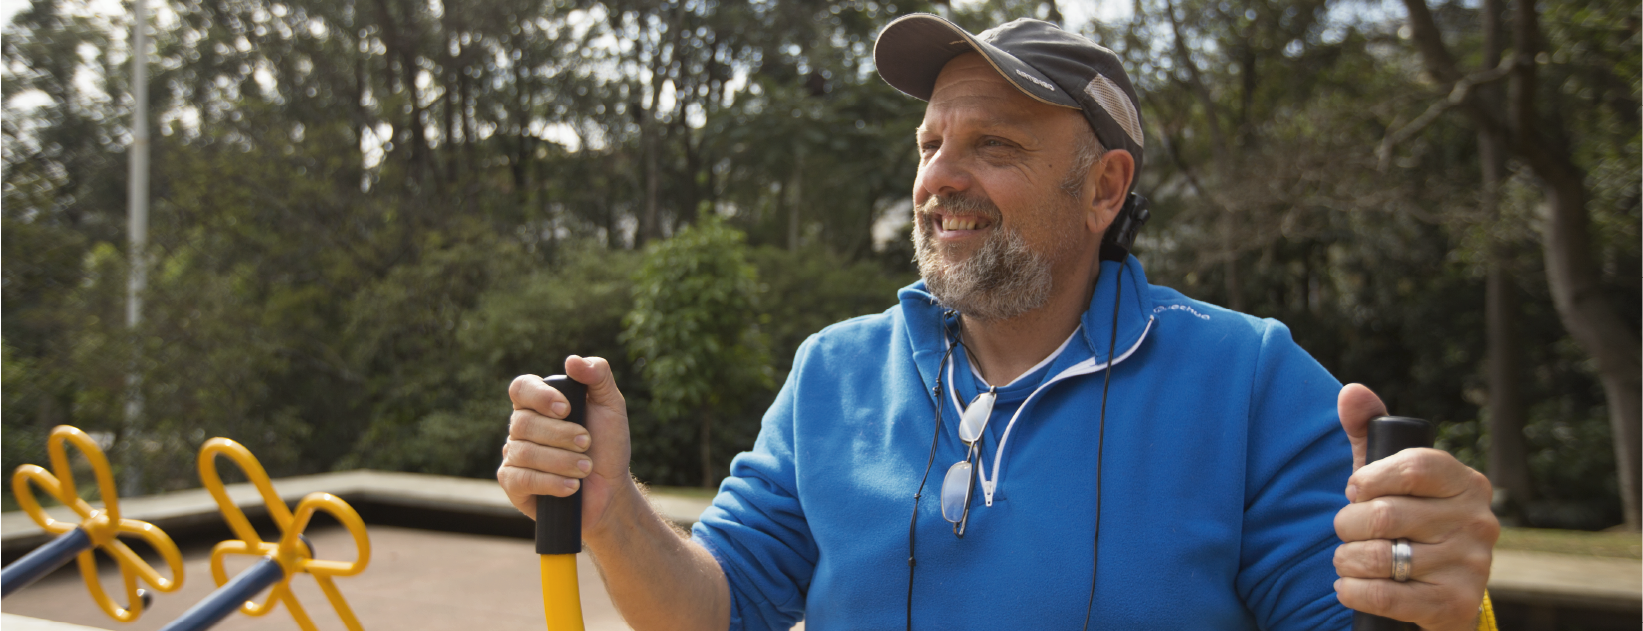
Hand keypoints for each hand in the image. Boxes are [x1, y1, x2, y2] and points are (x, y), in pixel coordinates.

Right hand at [498, 355, 634, 536]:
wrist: (611, 489)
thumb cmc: (608, 445)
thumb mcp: (611, 406)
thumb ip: (598, 376)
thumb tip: (572, 361)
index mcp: (538, 404)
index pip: (521, 388)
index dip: (539, 396)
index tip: (566, 409)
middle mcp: (521, 427)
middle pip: (523, 422)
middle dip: (561, 435)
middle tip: (587, 443)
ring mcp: (514, 455)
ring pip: (524, 452)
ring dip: (562, 461)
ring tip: (586, 468)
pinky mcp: (513, 484)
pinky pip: (521, 479)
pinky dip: (551, 482)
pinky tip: (572, 487)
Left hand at [1332, 383, 1498, 629]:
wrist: (1440, 593)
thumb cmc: (1406, 520)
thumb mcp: (1389, 476)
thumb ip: (1368, 432)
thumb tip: (1351, 392)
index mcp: (1465, 482)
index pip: (1414, 467)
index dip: (1370, 477)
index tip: (1354, 489)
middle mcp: (1477, 521)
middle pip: (1385, 515)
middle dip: (1347, 524)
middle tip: (1345, 531)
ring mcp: (1470, 564)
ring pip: (1380, 556)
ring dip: (1347, 560)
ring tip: (1347, 560)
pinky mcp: (1455, 604)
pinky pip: (1384, 596)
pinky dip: (1353, 591)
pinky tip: (1349, 586)